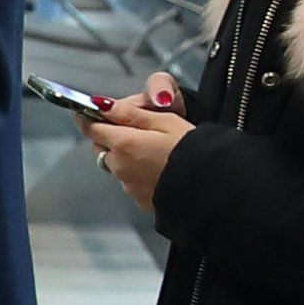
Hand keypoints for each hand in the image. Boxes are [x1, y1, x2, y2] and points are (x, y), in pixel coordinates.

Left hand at [80, 101, 189, 215]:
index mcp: (123, 143)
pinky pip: (130, 180)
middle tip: (133, 127)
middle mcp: (119, 166)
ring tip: (152, 149)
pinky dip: (137, 171)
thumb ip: (130, 114)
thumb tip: (101, 105)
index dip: (88, 117)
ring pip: (115, 164)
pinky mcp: (139, 199)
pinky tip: (159, 168)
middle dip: (109, 135)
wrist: (215, 187)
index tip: (88, 111)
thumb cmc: (194, 150)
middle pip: (101, 146)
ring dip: (124, 154)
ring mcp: (128, 185)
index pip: (90, 127)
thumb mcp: (166, 121)